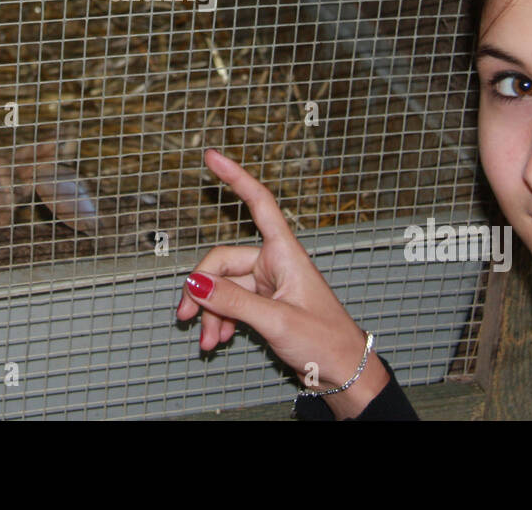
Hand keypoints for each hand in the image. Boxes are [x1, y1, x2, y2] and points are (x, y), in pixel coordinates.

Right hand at [176, 148, 388, 416]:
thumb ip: (233, 302)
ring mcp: (268, 285)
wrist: (344, 373)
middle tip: (187, 316)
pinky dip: (220, 320)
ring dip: (211, 312)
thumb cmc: (327, 342)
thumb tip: (196, 285)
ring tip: (207, 340)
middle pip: (223, 262)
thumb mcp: (276, 321)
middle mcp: (274, 264)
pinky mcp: (264, 305)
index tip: (213, 157)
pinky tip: (218, 339)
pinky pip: (231, 304)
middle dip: (203, 290)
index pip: (259, 204)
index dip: (236, 177)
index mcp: (285, 254)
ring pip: (223, 288)